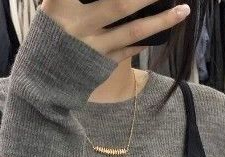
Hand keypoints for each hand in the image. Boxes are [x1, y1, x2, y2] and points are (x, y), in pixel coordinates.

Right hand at [40, 0, 190, 61]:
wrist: (41, 81)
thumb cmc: (50, 35)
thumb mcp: (54, 9)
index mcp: (61, 4)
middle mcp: (80, 25)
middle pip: (120, 4)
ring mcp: (94, 47)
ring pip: (133, 31)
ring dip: (161, 20)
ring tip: (183, 9)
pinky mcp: (103, 63)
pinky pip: (130, 48)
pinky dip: (147, 37)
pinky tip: (165, 27)